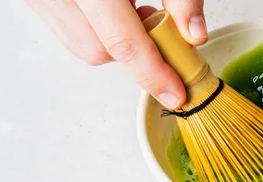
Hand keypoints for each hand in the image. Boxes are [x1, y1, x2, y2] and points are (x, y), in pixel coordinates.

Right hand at [25, 0, 206, 109]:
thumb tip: (195, 34)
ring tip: (136, 8)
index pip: (123, 42)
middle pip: (99, 51)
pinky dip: (97, 26)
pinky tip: (114, 6)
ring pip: (81, 44)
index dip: (153, 72)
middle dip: (136, 51)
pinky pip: (67, 27)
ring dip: (115, 39)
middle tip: (160, 27)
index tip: (174, 91)